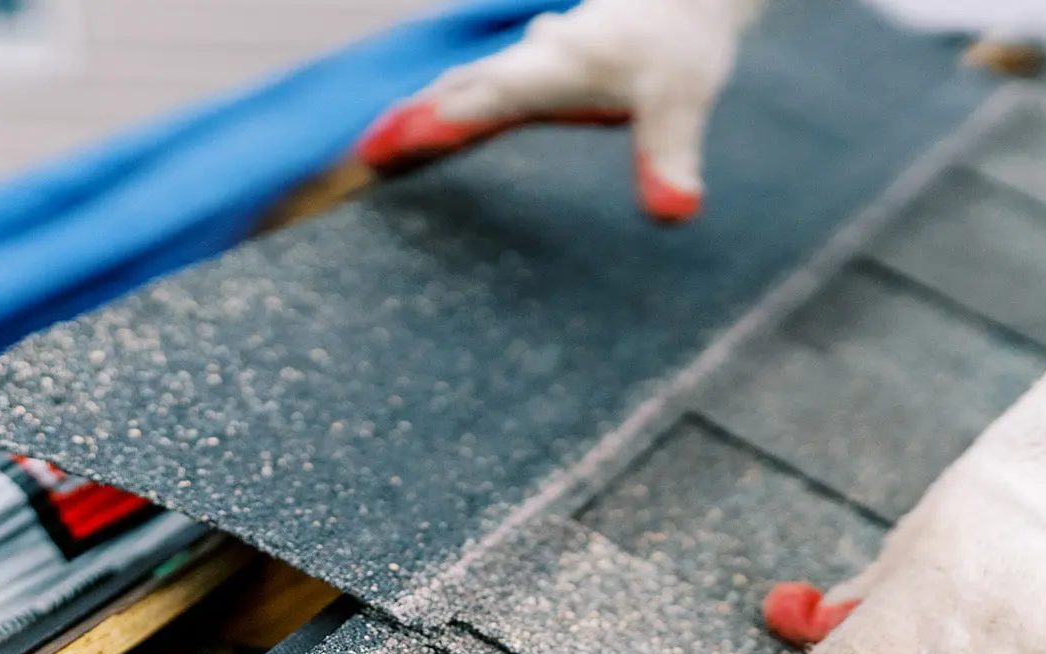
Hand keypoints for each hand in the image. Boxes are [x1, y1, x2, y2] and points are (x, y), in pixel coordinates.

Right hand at [356, 0, 762, 222]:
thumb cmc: (678, 48)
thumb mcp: (682, 103)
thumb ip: (670, 158)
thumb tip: (675, 212)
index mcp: (556, 68)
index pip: (487, 99)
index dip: (441, 124)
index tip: (392, 148)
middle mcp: (530, 61)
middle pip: (456, 92)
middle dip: (409, 124)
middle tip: (364, 159)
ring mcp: (524, 62)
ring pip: (458, 87)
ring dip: (417, 117)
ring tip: (375, 153)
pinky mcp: (528, 69)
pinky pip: (471, 90)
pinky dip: (440, 111)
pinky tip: (419, 134)